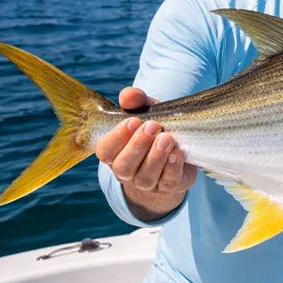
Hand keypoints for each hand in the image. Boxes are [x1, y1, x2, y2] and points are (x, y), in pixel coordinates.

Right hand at [95, 87, 196, 218]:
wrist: (177, 151)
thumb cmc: (155, 128)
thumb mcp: (146, 111)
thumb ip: (136, 100)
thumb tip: (128, 96)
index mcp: (114, 153)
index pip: (105, 150)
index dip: (116, 137)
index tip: (133, 120)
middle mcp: (126, 171)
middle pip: (123, 166)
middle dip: (137, 146)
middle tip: (152, 126)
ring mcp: (147, 183)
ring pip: (145, 176)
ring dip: (156, 157)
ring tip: (167, 138)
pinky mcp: (168, 187)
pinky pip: (168, 181)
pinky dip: (173, 167)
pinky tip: (177, 153)